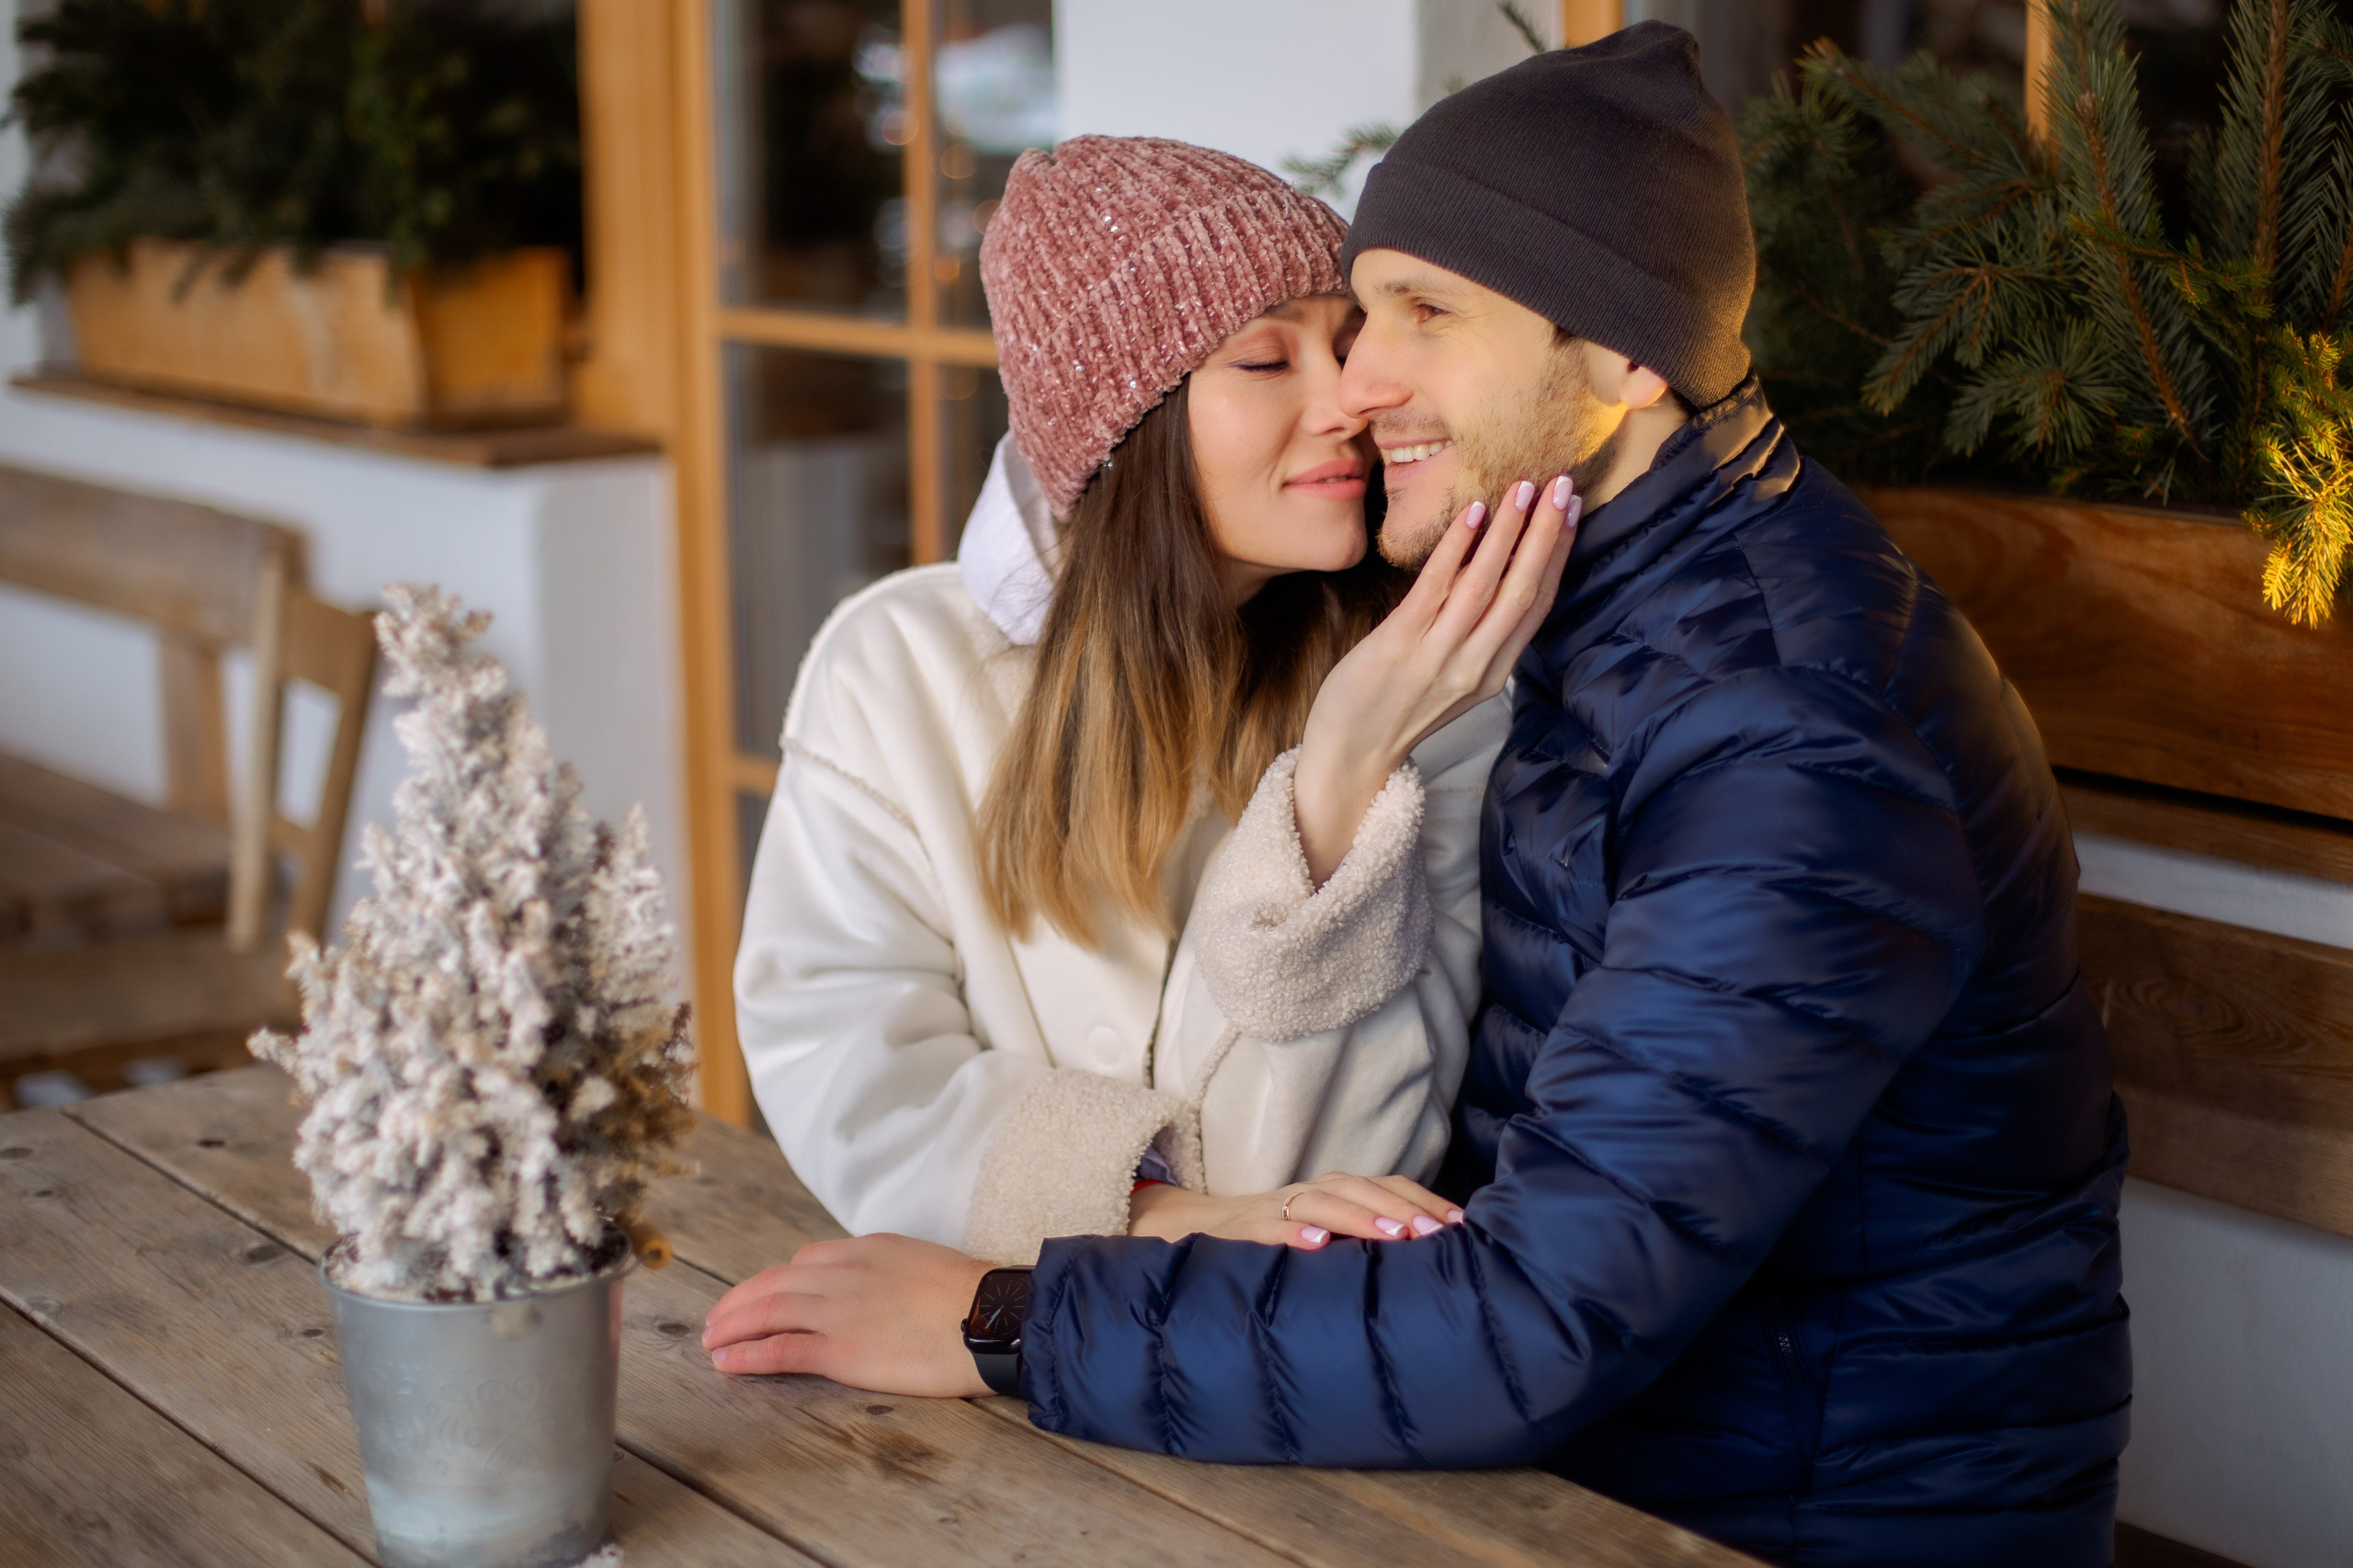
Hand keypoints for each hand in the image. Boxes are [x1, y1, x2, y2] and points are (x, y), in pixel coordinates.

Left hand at [702, 1233, 992, 1396]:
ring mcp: (839, 1310)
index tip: (760, 1294)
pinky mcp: (841, 1348)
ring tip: (711, 1341)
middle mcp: (844, 1272)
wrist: (993, 1315)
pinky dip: (747, 1355)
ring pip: (768, 1312)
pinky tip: (727, 1363)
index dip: (775, 1280)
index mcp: (867, 1249)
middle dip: (739, 1301)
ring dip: (732, 1327)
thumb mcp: (925, 1263)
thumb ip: (891, 1271)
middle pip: (774, 1283)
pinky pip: (780, 1349)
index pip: (805, 1260)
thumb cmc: (975, 1296)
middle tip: (717, 1319)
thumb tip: (884, 1289)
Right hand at [1128, 1171, 1463, 1248]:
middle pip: (1362, 1189)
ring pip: (1323, 1203)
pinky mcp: (1245, 1231)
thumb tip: (1434, 1254)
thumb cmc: (1281, 1239)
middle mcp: (1312, 1192)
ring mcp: (1278, 1209)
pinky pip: (1270, 1229)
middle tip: (1436, 1233)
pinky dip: (1292, 1234)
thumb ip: (1368, 1239)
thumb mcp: (1328, 1234)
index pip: (1388, 1186)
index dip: (1423, 1201)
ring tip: (1394, 1236)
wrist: (1202, 1229)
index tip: (1461, 1225)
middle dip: (1402, 1210)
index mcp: (1337, 1192)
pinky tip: (1315, 1244)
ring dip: (1360, 1217)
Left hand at [1295, 474, 1578, 883]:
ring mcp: (1440, 655)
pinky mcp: (1401, 644)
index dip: (1559, 554)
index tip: (1573, 511)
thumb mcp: (1454, 679)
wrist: (1351, 755)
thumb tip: (1493, 575)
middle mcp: (1476, 664)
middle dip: (1547, 534)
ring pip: (1487, 584)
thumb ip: (1477, 637)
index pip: (1538, 604)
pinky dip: (1458, 548)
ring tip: (1525, 487)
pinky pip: (1436, 588)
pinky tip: (1474, 513)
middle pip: (1524, 589)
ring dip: (1510, 532)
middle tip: (1563, 484)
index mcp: (1494, 671)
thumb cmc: (1396, 710)